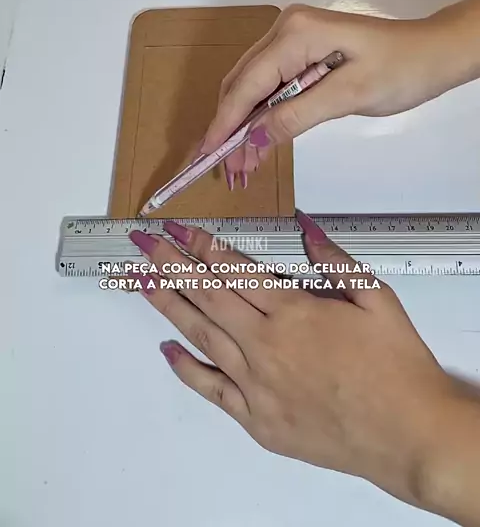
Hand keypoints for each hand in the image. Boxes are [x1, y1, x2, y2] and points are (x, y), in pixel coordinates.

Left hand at [129, 213, 463, 515]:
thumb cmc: (396, 366)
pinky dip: (185, 368)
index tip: (177, 228)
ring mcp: (256, 385)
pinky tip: (166, 349)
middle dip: (171, 264)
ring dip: (169, 305)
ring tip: (142, 280)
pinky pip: (211, 389)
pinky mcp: (257, 421)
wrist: (408, 434)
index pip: (233, 268)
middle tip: (144, 244)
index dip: (201, 245)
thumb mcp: (376, 298)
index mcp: (293, 311)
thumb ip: (334, 259)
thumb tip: (304, 226)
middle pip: (206, 296)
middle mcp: (265, 345)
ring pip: (201, 336)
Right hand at [199, 1, 473, 181]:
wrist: (434, 52)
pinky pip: (271, 83)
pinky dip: (263, 113)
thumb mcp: (348, 96)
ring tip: (242, 163)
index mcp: (295, 33)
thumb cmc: (402, 68)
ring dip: (245, 123)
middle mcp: (285, 29)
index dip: (225, 122)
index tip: (207, 155)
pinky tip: (260, 139)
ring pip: (252, 85)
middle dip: (231, 127)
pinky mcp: (301, 51)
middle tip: (227, 168)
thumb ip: (296, 116)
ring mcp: (292, 38)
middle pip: (242, 83)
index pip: (247, 84)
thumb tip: (254, 138)